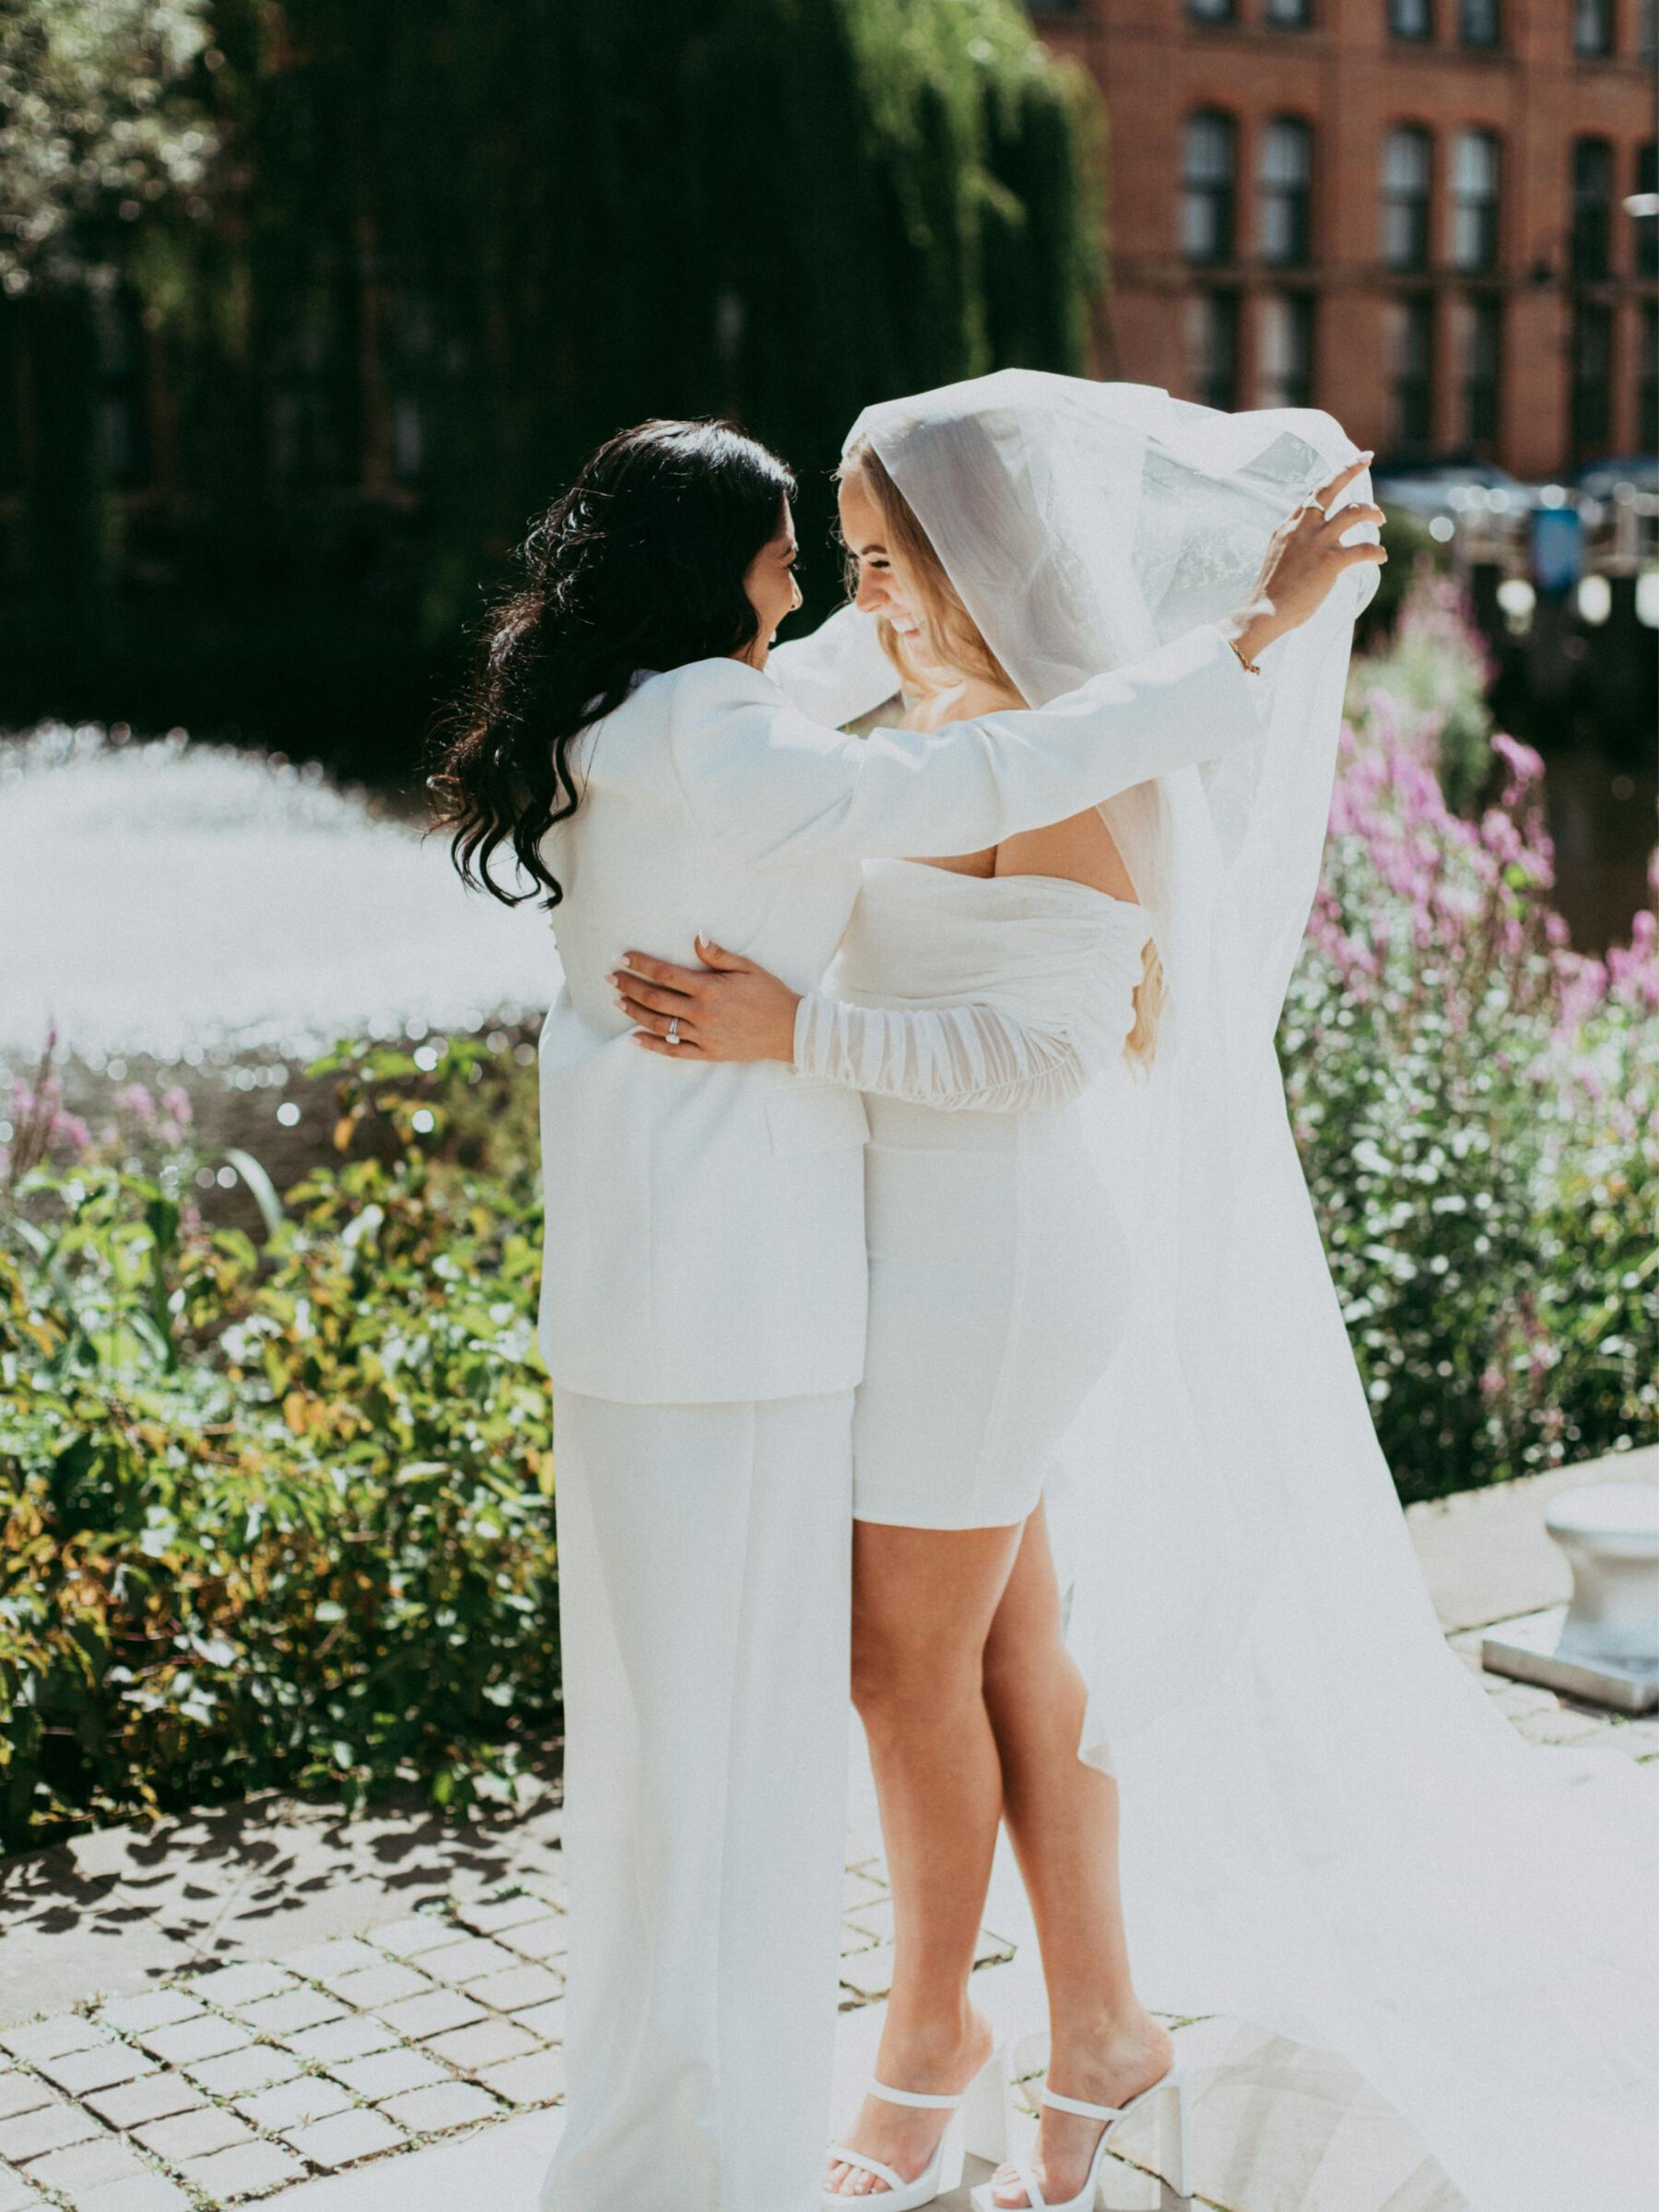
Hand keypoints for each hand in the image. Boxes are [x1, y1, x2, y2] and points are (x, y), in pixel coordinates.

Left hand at [612, 939, 800, 1062]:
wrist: (789, 1029)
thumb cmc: (770, 994)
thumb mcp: (747, 967)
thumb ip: (718, 955)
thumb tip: (695, 937)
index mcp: (710, 989)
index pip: (666, 974)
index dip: (641, 965)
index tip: (623, 958)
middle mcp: (702, 1013)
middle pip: (655, 999)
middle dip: (629, 987)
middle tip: (610, 978)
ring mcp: (703, 1035)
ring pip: (660, 1025)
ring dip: (635, 1013)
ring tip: (618, 1001)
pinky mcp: (708, 1052)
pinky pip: (674, 1051)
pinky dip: (652, 1045)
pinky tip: (634, 1038)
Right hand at [1221, 455, 1386, 665]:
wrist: (1263, 612)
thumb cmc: (1270, 593)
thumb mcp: (1278, 556)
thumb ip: (1294, 543)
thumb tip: (1309, 545)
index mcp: (1289, 526)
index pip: (1313, 494)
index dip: (1332, 477)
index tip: (1347, 466)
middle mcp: (1303, 528)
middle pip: (1329, 487)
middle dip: (1350, 469)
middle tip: (1366, 458)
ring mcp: (1318, 543)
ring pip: (1353, 511)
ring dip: (1372, 511)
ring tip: (1381, 519)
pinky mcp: (1330, 562)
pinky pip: (1363, 549)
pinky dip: (1376, 551)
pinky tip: (1380, 556)